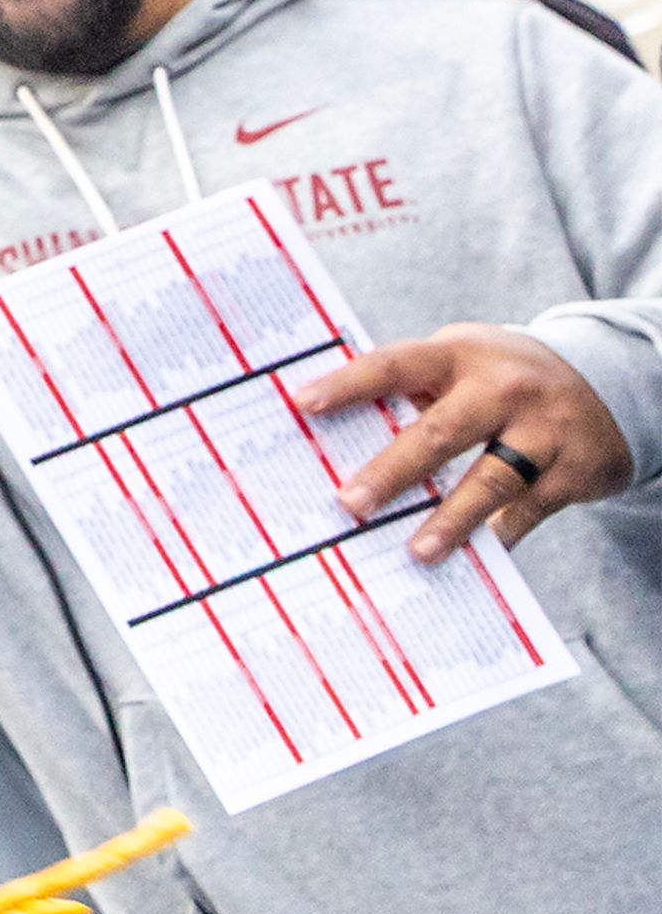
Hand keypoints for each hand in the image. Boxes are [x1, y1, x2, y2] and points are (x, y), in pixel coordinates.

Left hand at [294, 323, 631, 559]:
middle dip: (393, 472)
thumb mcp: (462, 364)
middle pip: (440, 433)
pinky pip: (529, 511)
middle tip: (349, 504)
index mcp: (458, 355)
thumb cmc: (501, 378)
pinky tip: (472, 557)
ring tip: (418, 551)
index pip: (395, 365)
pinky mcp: (575, 470)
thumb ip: (414, 392)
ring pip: (491, 481)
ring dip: (452, 520)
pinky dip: (498, 535)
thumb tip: (340, 440)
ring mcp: (544, 430)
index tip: (304, 405)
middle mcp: (502, 389)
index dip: (349, 384)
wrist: (609, 383)